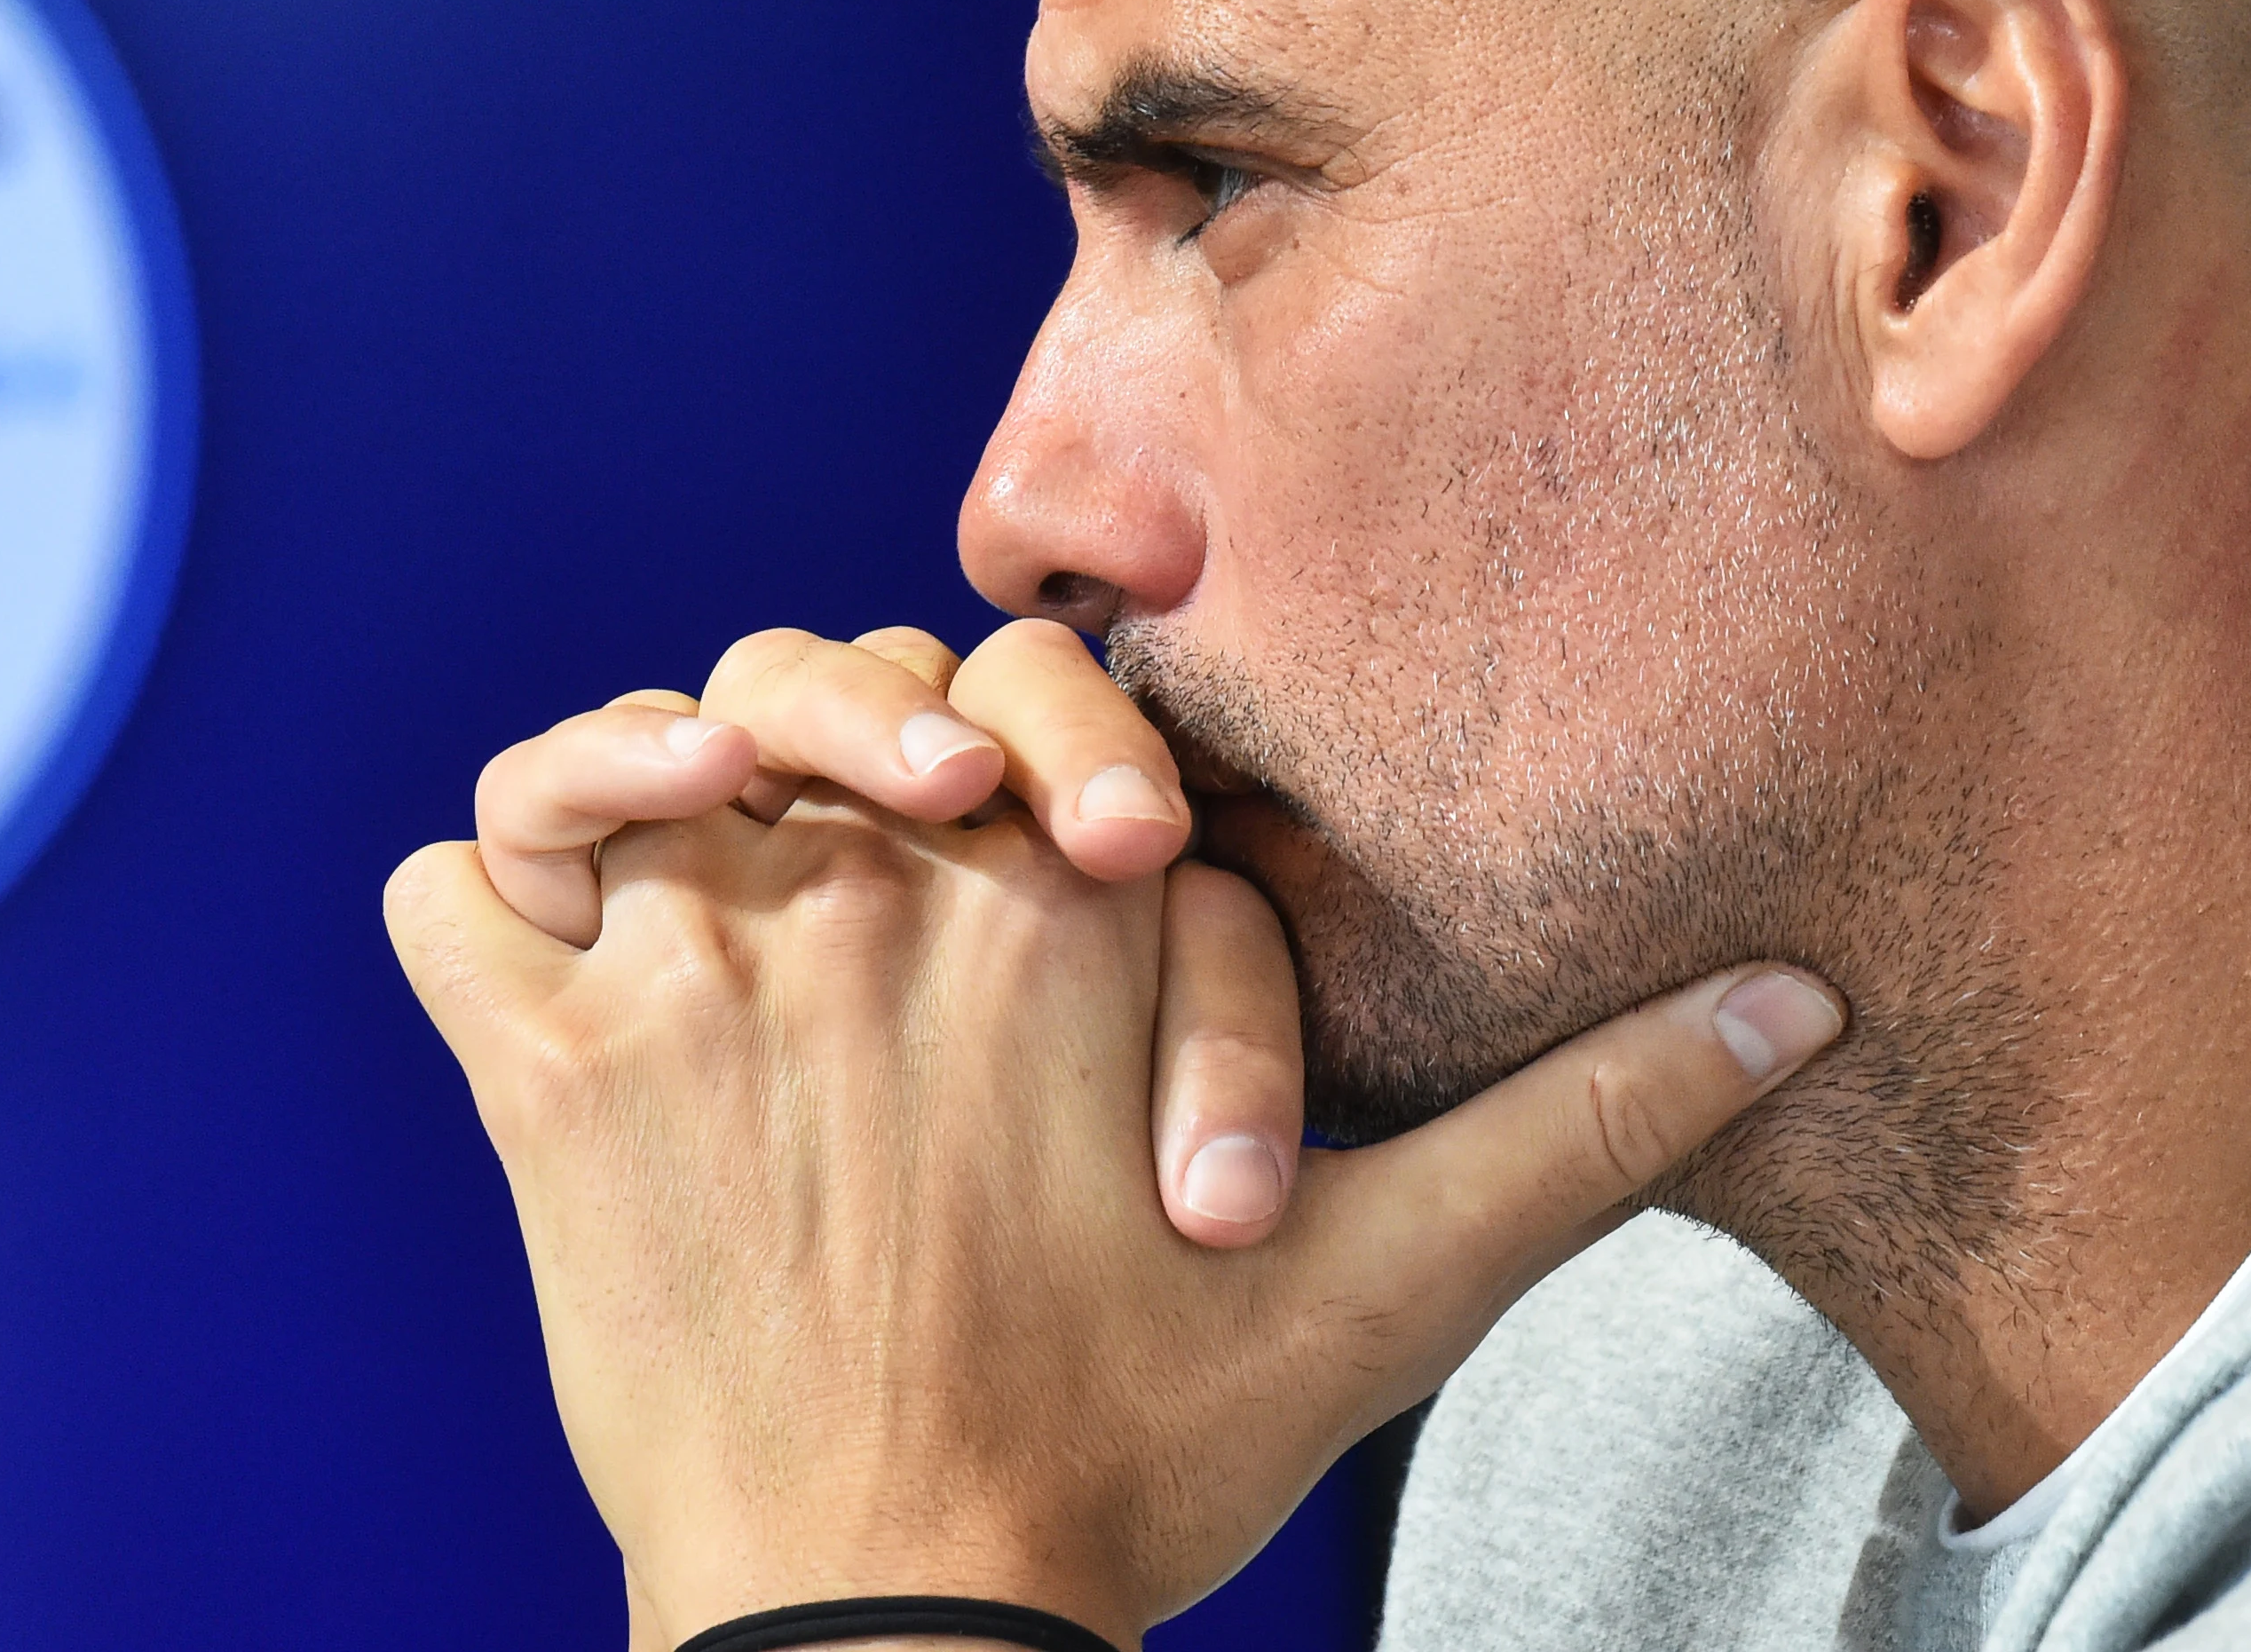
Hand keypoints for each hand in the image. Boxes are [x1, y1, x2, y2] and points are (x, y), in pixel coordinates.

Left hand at [399, 624, 1841, 1643]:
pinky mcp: (544, 1072)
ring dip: (665, 774)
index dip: (1038, 764)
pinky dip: (483, 891)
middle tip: (880, 854)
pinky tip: (545, 941)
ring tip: (712, 842)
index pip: (1027, 705)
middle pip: (836, 690)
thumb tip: (1799, 1007)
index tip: (1053, 869)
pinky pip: (451, 883)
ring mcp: (693, 971)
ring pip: (648, 747)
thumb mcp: (1391, 1284)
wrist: (900, 1616)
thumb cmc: (1135, 1454)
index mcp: (1071, 900)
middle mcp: (875, 891)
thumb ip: (1584, 1119)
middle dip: (857, 744)